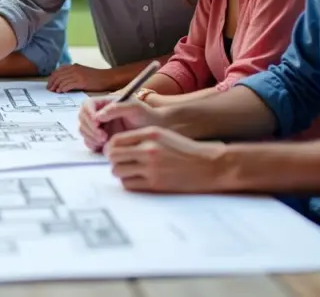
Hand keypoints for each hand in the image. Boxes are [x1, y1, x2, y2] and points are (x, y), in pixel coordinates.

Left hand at [48, 63, 107, 92]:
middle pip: (58, 75)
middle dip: (52, 82)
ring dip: (56, 86)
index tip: (49, 84)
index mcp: (74, 66)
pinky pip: (68, 84)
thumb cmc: (97, 78)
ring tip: (53, 91)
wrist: (108, 78)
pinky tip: (60, 91)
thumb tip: (64, 82)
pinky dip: (62, 88)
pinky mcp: (81, 81)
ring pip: (62, 80)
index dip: (52, 77)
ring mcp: (78, 75)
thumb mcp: (83, 73)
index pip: (58, 70)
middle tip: (49, 89)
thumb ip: (74, 75)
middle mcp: (75, 69)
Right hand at [78, 97, 162, 152]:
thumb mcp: (134, 108)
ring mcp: (99, 126)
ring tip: (105, 141)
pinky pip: (89, 141)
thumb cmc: (147, 116)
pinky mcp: (100, 138)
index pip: (87, 104)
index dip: (88, 114)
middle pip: (82, 118)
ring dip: (90, 136)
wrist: (155, 129)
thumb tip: (98, 116)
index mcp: (105, 102)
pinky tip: (102, 146)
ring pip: (83, 130)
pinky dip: (92, 144)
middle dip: (89, 128)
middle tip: (102, 137)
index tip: (97, 123)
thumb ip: (116, 108)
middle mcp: (100, 113)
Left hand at [106, 127, 227, 192]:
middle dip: (113, 160)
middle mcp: (149, 150)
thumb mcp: (162, 135)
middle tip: (118, 162)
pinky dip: (128, 182)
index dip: (111, 147)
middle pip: (114, 156)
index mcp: (150, 134)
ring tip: (127, 171)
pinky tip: (136, 180)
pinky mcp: (155, 184)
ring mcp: (151, 168)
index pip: (117, 140)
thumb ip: (140, 137)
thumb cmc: (184, 149)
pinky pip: (129, 184)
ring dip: (119, 172)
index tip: (113, 151)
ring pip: (118, 171)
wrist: (208, 165)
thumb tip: (116, 147)